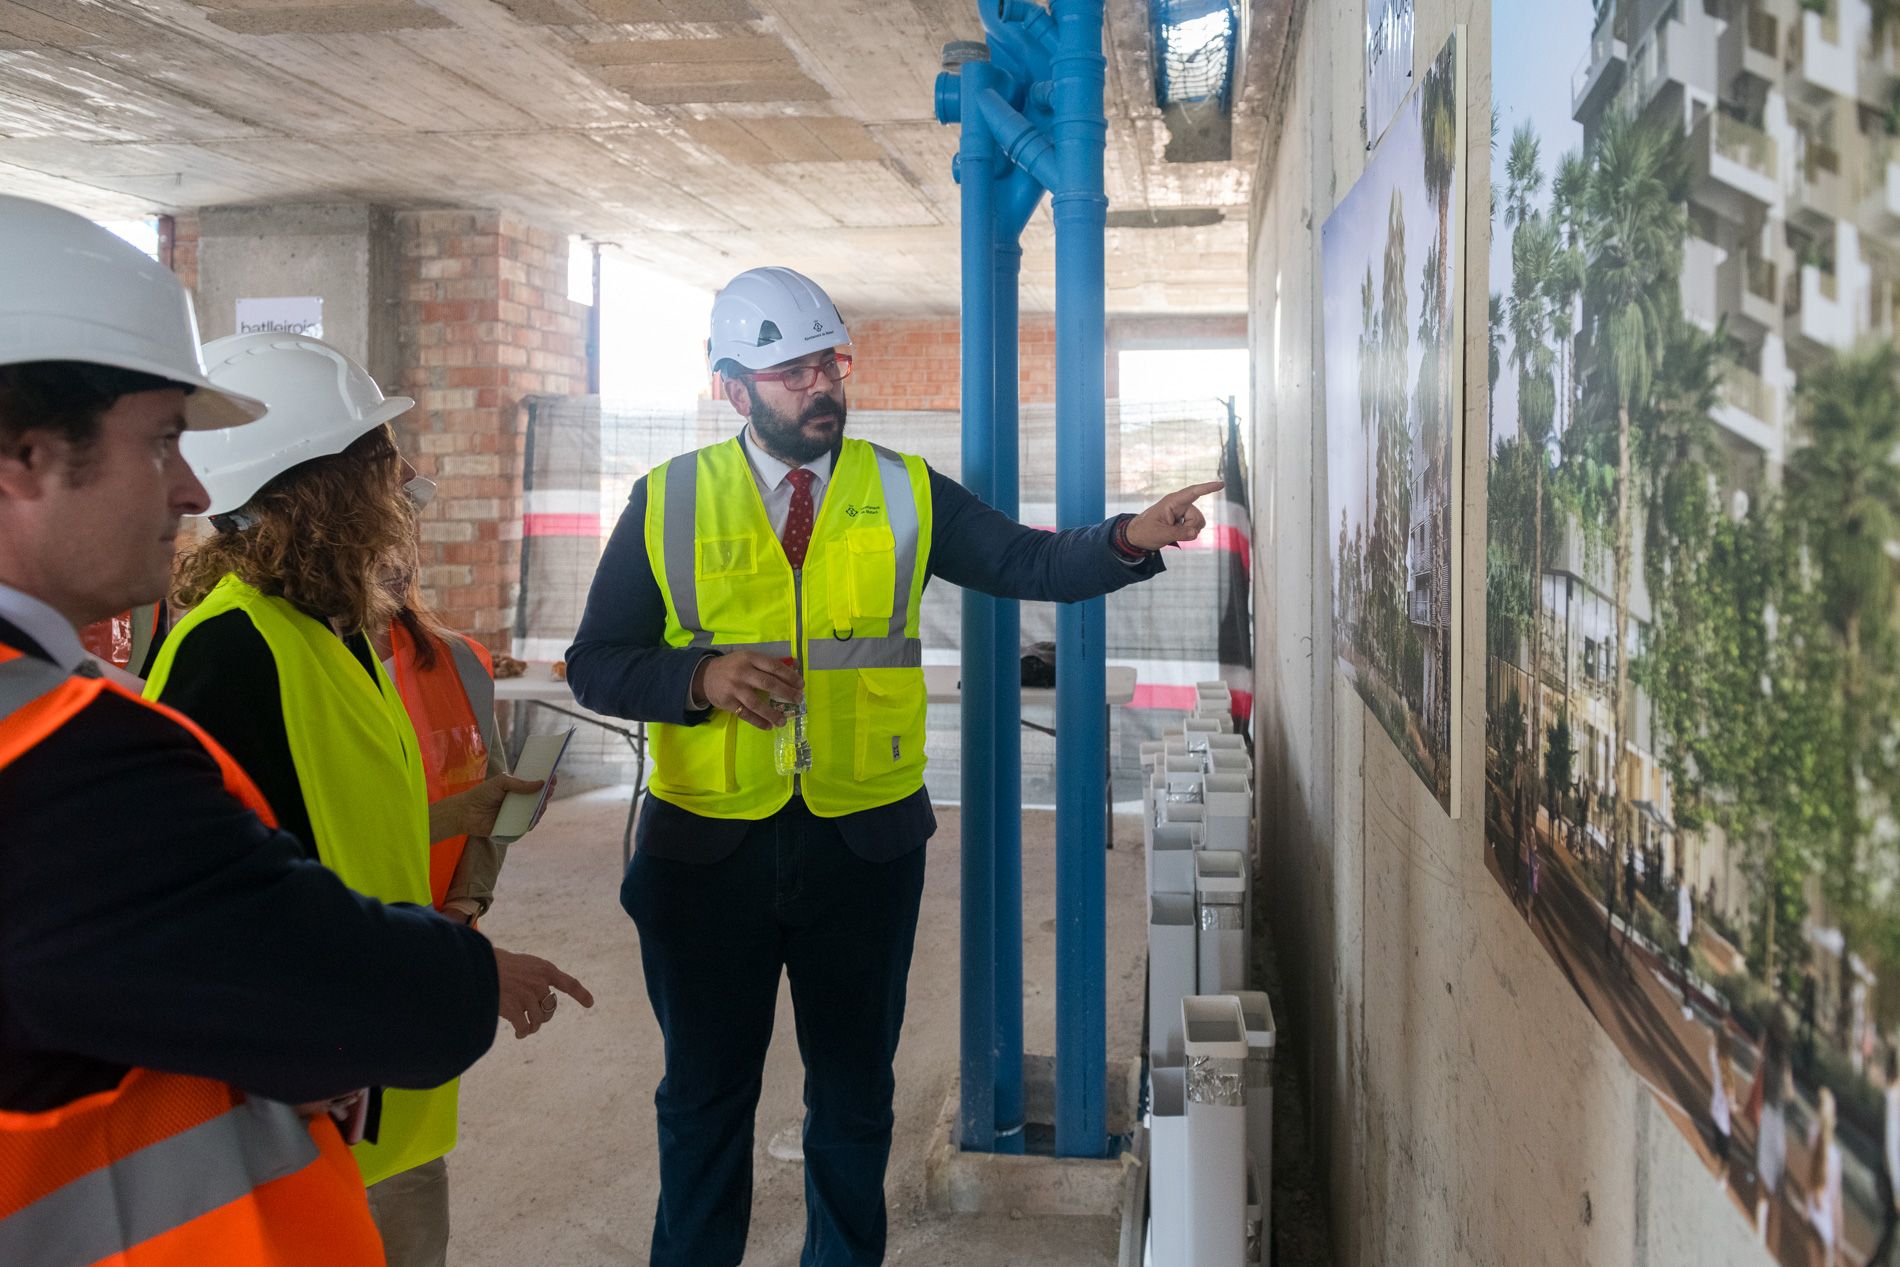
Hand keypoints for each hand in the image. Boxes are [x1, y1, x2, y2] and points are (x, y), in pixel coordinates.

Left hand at [430, 773, 544, 841]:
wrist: (467, 813)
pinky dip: (533, 822)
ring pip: (535, 811)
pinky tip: (535, 817)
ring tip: (543, 803)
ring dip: (542, 807)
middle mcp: (519, 801)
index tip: (552, 777)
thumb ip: (520, 784)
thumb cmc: (482, 794)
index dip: (545, 781)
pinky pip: (527, 824)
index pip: (535, 784)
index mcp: (517, 788)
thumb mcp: (501, 783)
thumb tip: (541, 783)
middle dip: (546, 793)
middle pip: (538, 797)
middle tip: (550, 789)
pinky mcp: (513, 826)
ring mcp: (517, 814)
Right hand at [492, 945, 593, 1039]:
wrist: (477, 966)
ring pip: (538, 1020)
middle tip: (533, 1019)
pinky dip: (522, 1032)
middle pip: (550, 1008)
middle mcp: (540, 983)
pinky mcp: (515, 1009)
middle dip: (543, 1015)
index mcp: (545, 969)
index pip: (568, 983)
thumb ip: (537, 978)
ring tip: (525, 1028)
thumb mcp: (524, 964)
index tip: (590, 1003)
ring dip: (532, 1026)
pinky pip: (524, 1027)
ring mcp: (528, 996)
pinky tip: (519, 1034)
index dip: (580, 994)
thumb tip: (543, 1003)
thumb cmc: (498, 964)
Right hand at [696, 652, 801, 730]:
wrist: (705, 675)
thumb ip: (767, 664)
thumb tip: (794, 668)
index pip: (773, 667)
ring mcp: (734, 688)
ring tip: (783, 721)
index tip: (801, 685)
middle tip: (798, 700)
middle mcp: (742, 672)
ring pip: (756, 703)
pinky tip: (768, 726)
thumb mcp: (747, 658)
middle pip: (768, 684)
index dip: (789, 676)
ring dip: (772, 713)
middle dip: (786, 693)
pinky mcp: (728, 703)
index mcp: (749, 658)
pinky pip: (746, 714)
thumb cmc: (733, 666)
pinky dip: (758, 721)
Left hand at [1125, 480, 1224, 551]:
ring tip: (1173, 533)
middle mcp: (1179, 505)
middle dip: (1191, 527)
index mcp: (1172, 502)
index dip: (1208, 488)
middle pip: (1197, 516)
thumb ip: (1179, 533)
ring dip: (1189, 531)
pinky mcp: (1183, 520)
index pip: (1193, 492)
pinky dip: (1188, 533)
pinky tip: (1176, 533)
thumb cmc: (1145, 532)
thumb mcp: (1161, 534)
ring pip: (1198, 523)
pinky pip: (1194, 527)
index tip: (1221, 484)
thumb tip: (1195, 532)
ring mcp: (1182, 512)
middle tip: (1173, 533)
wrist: (1136, 537)